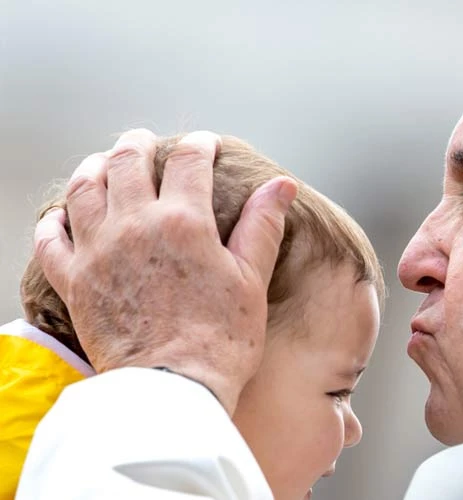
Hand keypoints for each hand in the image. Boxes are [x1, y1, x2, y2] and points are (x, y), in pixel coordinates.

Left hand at [33, 129, 297, 414]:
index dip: (200, 145)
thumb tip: (281, 184)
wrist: (173, 389)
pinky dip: (54, 221)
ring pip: (85, 189)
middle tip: (145, 140)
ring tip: (101, 162)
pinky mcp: (74, 282)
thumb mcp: (251, 279)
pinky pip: (51, 240)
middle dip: (139, 144)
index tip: (206, 144)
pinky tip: (61, 215)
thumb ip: (262, 225)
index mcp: (184, 221)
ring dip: (93, 168)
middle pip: (128, 161)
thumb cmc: (221, 340)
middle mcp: (135, 225)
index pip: (189, 162)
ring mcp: (98, 251)